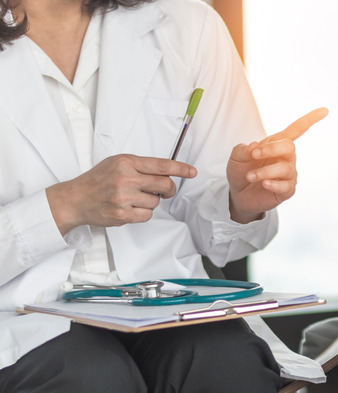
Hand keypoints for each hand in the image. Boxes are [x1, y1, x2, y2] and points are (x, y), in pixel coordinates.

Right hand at [46, 154, 196, 234]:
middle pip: (165, 185)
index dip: (180, 169)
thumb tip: (168, 173)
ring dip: (150, 202)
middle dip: (168, 189)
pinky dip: (142, 213)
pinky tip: (128, 208)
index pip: (161, 165)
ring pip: (156, 202)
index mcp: (126, 162)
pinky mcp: (122, 214)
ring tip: (133, 198)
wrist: (75, 199)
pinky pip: (147, 215)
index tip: (192, 172)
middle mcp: (125, 178)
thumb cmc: (98, 181)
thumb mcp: (118, 164)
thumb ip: (141, 167)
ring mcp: (123, 197)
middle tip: (163, 191)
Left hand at [227, 108, 327, 222]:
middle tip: (254, 155)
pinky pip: (286, 186)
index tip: (325, 110)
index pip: (297, 129)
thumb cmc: (241, 171)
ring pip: (285, 169)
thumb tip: (255, 146)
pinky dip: (274, 184)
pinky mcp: (287, 190)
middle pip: (289, 147)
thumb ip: (243, 149)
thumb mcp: (237, 157)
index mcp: (277, 144)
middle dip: (271, 149)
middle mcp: (286, 158)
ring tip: (250, 176)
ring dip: (264, 171)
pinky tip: (264, 184)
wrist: (238, 195)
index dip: (310, 119)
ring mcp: (288, 174)